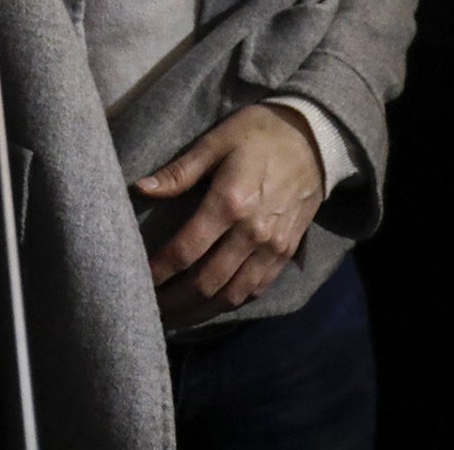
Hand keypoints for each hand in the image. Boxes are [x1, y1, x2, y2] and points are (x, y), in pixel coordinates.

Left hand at [136, 103, 324, 324]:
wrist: (315, 140)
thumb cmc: (257, 134)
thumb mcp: (214, 142)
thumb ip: (178, 172)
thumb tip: (140, 189)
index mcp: (229, 203)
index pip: (186, 250)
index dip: (159, 272)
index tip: (138, 283)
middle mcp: (252, 233)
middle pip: (207, 282)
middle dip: (176, 301)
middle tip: (150, 311)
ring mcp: (273, 247)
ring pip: (233, 294)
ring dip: (202, 311)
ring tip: (175, 319)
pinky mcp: (287, 252)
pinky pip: (257, 287)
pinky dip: (232, 302)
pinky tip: (211, 307)